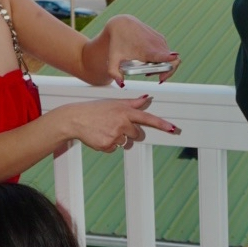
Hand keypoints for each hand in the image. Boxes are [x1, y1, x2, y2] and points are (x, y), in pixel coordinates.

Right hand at [57, 95, 178, 152]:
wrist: (75, 119)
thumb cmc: (95, 110)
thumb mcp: (114, 103)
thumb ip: (132, 103)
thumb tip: (146, 98)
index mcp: (125, 112)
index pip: (148, 118)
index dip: (161, 124)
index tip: (172, 129)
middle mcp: (122, 123)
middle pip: (136, 134)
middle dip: (128, 132)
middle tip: (113, 125)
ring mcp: (115, 135)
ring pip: (125, 142)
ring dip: (117, 138)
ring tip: (104, 129)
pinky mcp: (107, 145)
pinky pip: (114, 149)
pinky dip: (108, 145)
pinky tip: (99, 136)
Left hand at [103, 15, 180, 84]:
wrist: (121, 24)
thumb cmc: (117, 41)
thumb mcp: (113, 59)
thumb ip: (114, 73)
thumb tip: (122, 84)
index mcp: (148, 50)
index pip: (166, 56)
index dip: (172, 62)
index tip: (172, 64)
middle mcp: (157, 45)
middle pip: (172, 63)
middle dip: (166, 73)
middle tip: (156, 78)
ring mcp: (161, 41)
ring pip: (171, 58)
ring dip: (163, 67)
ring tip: (148, 71)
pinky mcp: (161, 38)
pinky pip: (167, 52)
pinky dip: (162, 60)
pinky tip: (149, 62)